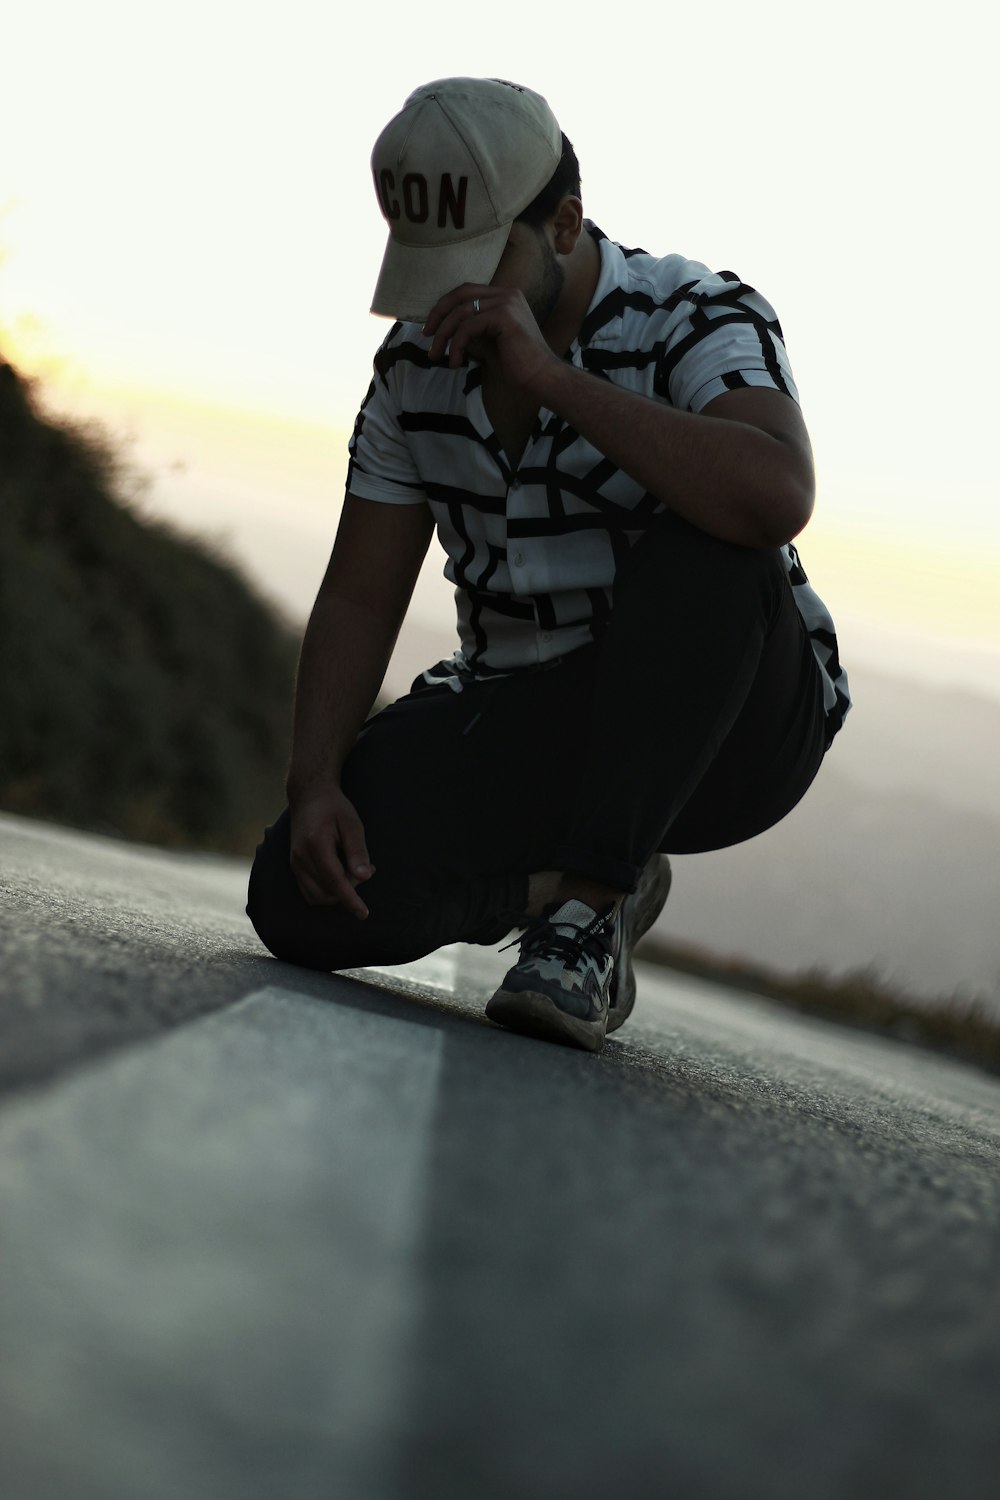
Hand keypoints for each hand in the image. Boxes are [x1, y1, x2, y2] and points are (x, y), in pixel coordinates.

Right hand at [289, 788, 374, 917]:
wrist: (309, 797)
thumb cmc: (334, 808)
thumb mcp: (352, 823)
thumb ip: (358, 850)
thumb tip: (365, 877)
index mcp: (316, 844)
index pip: (335, 881)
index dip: (351, 899)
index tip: (363, 914)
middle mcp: (300, 857)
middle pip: (328, 891)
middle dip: (350, 889)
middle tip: (365, 868)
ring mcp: (295, 864)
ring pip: (317, 896)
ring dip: (338, 892)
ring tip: (353, 870)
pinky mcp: (294, 867)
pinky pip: (310, 893)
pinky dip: (327, 891)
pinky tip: (341, 875)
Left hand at [423, 284, 558, 394]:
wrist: (541, 377)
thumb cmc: (517, 364)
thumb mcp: (489, 340)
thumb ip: (473, 328)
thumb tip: (447, 327)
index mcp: (505, 296)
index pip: (466, 292)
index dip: (445, 307)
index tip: (431, 328)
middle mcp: (507, 294)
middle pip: (461, 293)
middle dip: (439, 314)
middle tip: (426, 335)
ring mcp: (507, 302)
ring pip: (461, 312)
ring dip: (443, 335)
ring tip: (436, 355)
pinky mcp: (504, 316)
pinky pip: (468, 327)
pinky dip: (457, 345)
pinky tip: (456, 362)